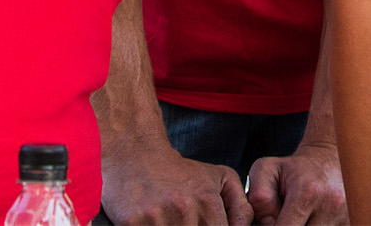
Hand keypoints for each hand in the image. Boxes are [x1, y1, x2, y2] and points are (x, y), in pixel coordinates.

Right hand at [102, 136, 250, 224]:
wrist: (134, 152)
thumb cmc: (179, 172)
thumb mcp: (220, 178)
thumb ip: (240, 207)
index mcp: (207, 201)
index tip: (204, 225)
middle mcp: (184, 210)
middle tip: (184, 222)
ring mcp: (156, 217)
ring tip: (168, 222)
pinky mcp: (131, 222)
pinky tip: (152, 223)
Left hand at [246, 140, 346, 224]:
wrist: (330, 159)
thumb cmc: (294, 168)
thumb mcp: (267, 170)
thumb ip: (259, 198)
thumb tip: (267, 224)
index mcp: (308, 193)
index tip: (273, 221)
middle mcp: (331, 205)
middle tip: (287, 219)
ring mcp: (346, 216)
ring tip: (301, 218)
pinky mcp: (351, 222)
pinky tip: (313, 220)